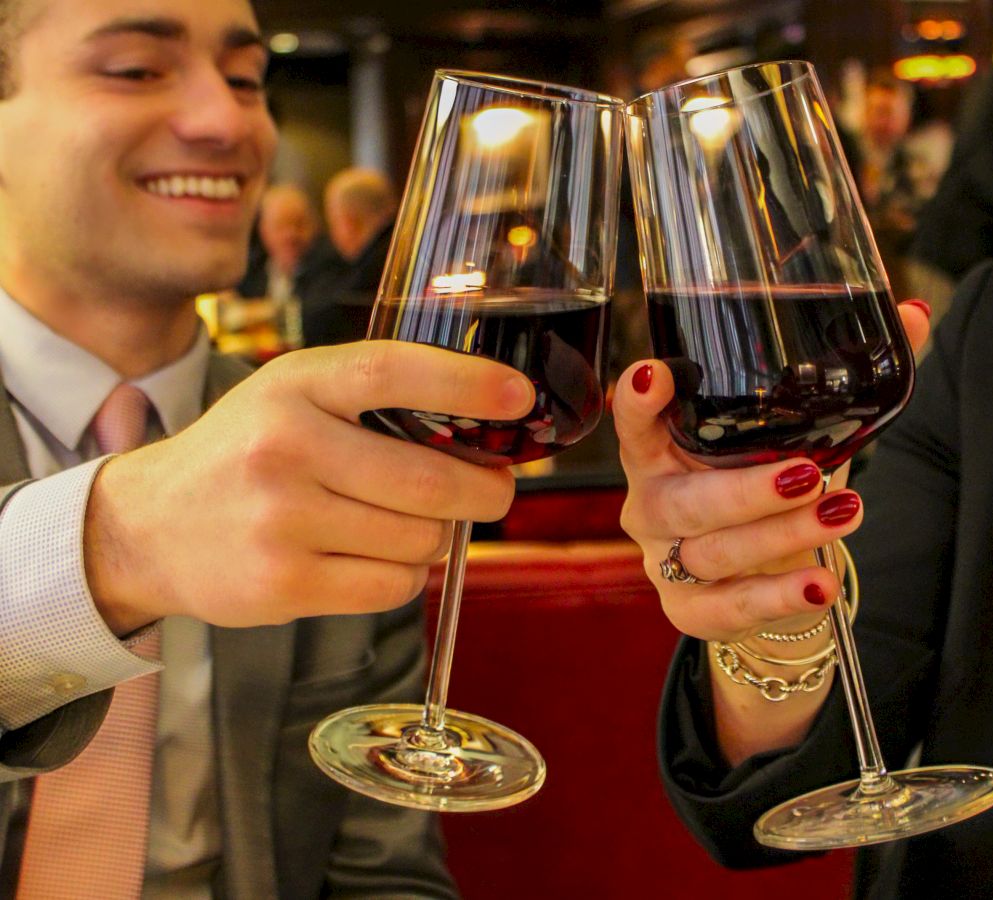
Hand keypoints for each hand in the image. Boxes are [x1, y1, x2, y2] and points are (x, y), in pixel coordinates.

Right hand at [85, 341, 534, 634]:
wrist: (148, 527)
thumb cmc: (244, 455)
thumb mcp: (292, 398)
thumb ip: (374, 402)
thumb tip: (485, 434)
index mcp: (294, 386)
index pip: (392, 372)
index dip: (467, 384)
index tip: (520, 399)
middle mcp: (284, 446)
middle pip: (431, 481)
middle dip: (484, 492)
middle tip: (494, 492)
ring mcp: (281, 520)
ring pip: (419, 540)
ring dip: (434, 538)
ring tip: (403, 526)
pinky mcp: (283, 584)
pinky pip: (393, 586)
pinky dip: (403, 575)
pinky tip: (373, 559)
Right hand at [613, 300, 930, 641]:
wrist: (763, 576)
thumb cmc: (768, 489)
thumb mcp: (801, 436)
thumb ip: (847, 381)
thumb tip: (913, 314)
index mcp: (662, 449)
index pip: (633, 422)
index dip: (635, 400)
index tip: (654, 374)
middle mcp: (652, 504)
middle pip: (686, 500)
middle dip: (747, 490)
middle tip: (806, 473)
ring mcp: (665, 562)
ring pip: (715, 552)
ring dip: (784, 536)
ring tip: (844, 514)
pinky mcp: (688, 610)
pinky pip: (729, 607)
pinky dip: (777, 597)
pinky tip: (819, 586)